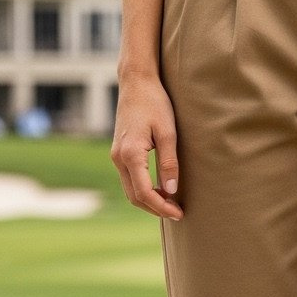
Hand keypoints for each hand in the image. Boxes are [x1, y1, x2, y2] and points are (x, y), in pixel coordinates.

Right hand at [110, 74, 183, 220]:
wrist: (136, 83)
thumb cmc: (155, 103)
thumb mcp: (168, 132)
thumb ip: (169, 163)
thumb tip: (171, 191)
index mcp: (130, 154)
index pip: (144, 193)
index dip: (162, 207)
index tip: (179, 213)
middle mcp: (118, 158)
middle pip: (135, 196)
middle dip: (156, 209)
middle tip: (178, 213)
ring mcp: (116, 156)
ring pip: (130, 190)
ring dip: (149, 201)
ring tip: (172, 204)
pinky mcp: (119, 152)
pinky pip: (130, 179)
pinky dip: (144, 190)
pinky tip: (161, 190)